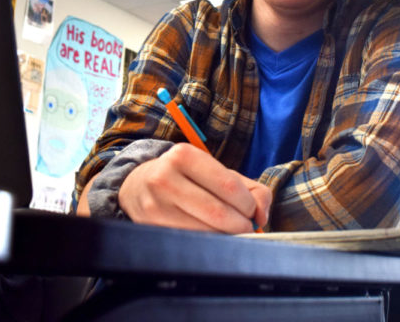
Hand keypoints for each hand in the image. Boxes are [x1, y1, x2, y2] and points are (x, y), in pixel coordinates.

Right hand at [117, 143, 271, 233]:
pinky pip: (190, 241)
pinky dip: (208, 243)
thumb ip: (250, 188)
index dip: (248, 205)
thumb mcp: (215, 171)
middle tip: (246, 227)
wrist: (138, 185)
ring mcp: (155, 204)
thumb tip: (262, 216)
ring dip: (226, 237)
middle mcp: (165, 177)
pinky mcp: (150, 226)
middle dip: (240, 225)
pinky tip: (211, 236)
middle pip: (218, 212)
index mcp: (184, 155)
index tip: (252, 212)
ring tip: (229, 231)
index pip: (228, 186)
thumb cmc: (186, 177)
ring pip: (204, 232)